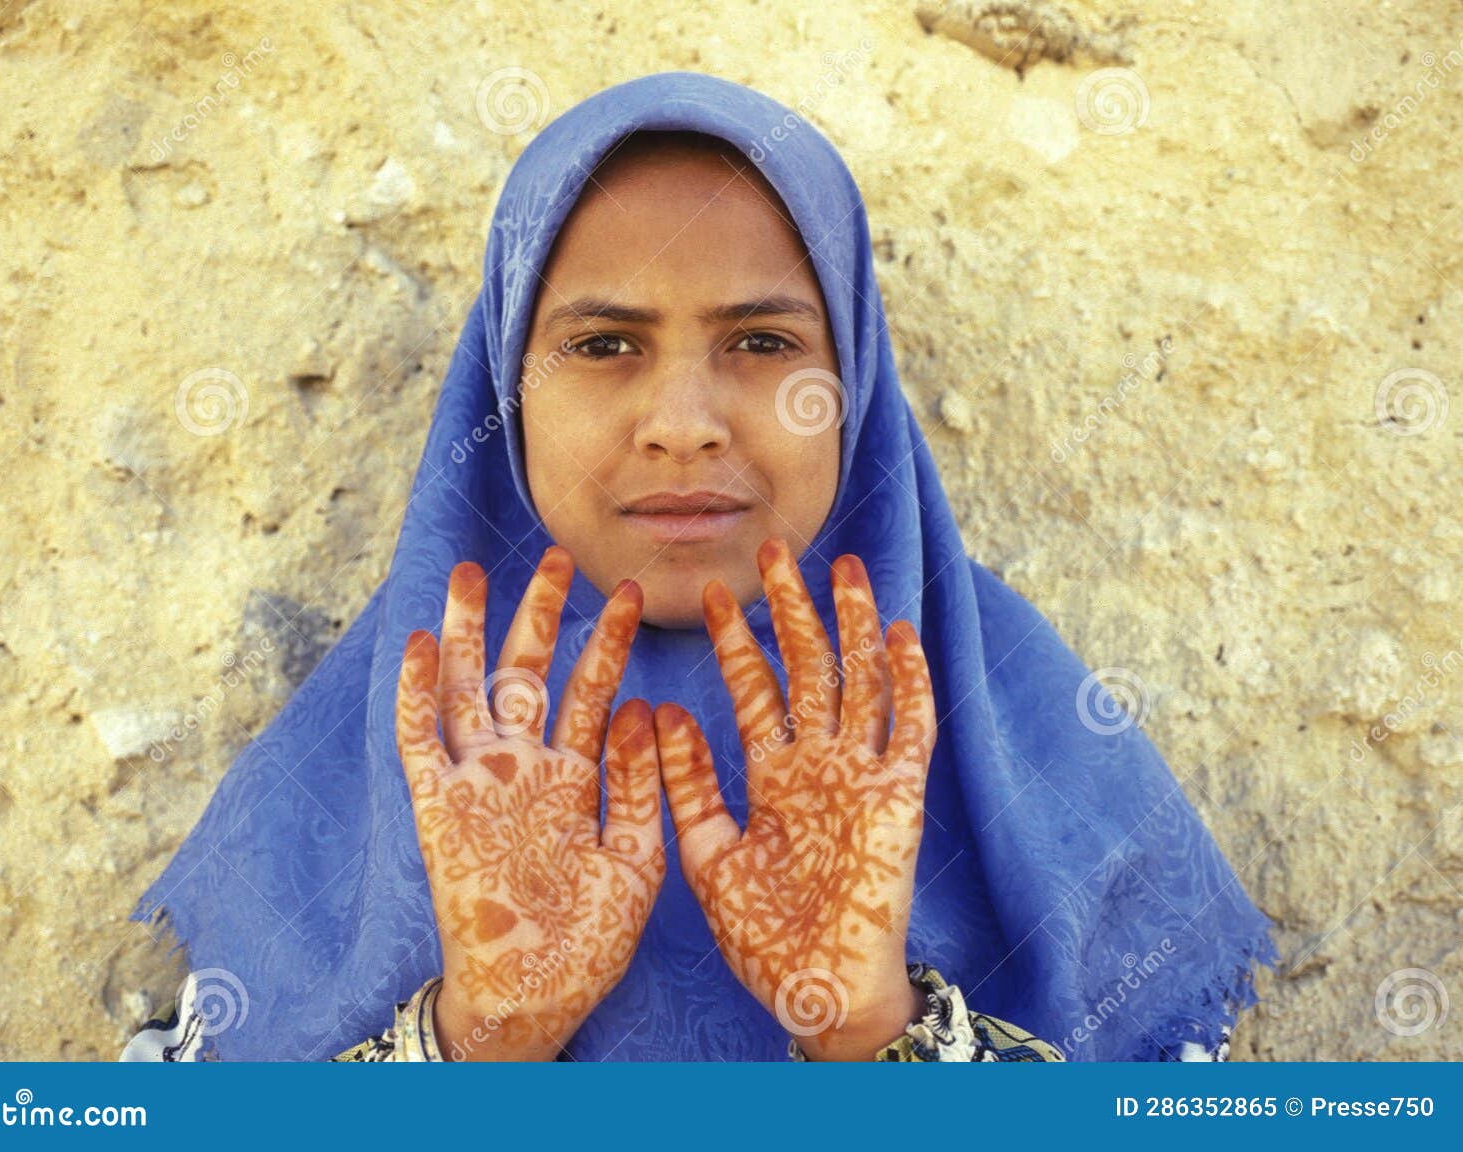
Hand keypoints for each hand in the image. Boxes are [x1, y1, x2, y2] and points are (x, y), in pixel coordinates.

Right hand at [396, 545, 666, 1059]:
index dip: (606, 642)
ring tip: (472, 574)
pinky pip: (421, 743)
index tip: (630, 592)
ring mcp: (478, 785)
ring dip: (469, 634)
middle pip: (525, 674)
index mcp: (572, 778)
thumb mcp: (636, 855)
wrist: (535, 998)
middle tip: (555, 557)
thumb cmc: (590, 939)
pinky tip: (424, 645)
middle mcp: (523, 769)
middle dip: (538, 615)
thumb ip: (638, 783)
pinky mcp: (439, 810)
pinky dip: (418, 695)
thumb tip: (644, 706)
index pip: (589, 693)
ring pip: (468, 692)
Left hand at [654, 535, 937, 1059]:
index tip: (718, 594)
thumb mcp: (707, 855)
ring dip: (854, 626)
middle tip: (778, 549)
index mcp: (774, 776)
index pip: (756, 691)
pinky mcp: (902, 799)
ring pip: (862, 683)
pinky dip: (909, 683)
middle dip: (794, 610)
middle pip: (809, 669)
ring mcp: (863, 777)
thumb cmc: (763, 936)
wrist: (819, 994)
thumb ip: (688, 786)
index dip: (739, 643)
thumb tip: (663, 711)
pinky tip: (901, 634)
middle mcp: (820, 765)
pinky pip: (911, 730)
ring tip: (843, 567)